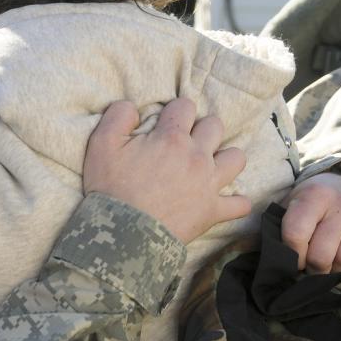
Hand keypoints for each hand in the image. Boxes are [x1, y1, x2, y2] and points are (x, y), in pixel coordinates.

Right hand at [83, 98, 250, 243]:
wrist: (123, 234)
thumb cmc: (111, 189)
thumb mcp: (101, 145)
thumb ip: (118, 116)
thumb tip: (131, 106)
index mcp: (171, 137)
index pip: (185, 106)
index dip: (175, 110)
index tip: (165, 121)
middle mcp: (196, 156)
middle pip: (214, 126)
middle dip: (201, 128)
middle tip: (186, 141)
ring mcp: (209, 184)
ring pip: (236, 158)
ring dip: (225, 157)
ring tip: (210, 163)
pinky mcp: (213, 211)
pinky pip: (239, 204)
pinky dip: (235, 202)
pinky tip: (225, 200)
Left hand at [282, 172, 340, 273]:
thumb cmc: (311, 201)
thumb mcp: (290, 205)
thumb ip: (283, 229)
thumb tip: (280, 261)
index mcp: (314, 195)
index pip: (296, 235)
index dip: (293, 256)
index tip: (295, 260)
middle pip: (323, 254)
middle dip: (314, 269)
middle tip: (313, 268)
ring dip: (336, 271)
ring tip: (330, 267)